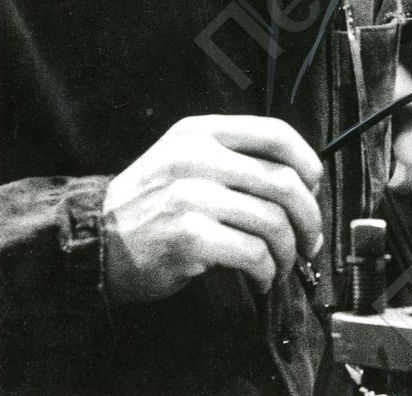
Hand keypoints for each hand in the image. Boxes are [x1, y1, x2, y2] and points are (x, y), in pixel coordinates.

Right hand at [102, 115, 322, 303]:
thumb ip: (233, 156)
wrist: (97, 242)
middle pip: (282, 181)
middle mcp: (198, 157)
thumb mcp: (185, 157)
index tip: (314, 186)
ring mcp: (192, 196)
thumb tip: (300, 178)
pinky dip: (267, 271)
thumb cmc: (151, 203)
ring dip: (289, 251)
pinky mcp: (189, 236)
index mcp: (202, 132)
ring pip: (272, 220)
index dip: (307, 161)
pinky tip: (262, 278)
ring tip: (283, 264)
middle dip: (308, 216)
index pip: (275, 133)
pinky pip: (252, 252)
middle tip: (310, 239)